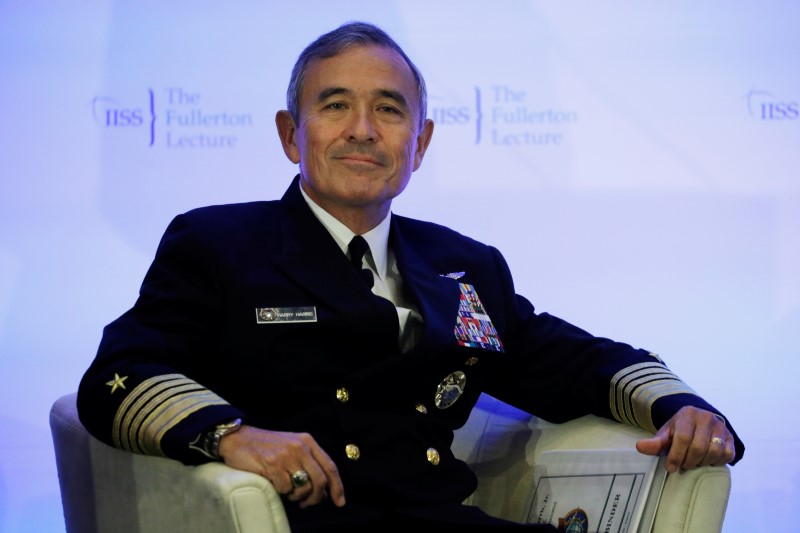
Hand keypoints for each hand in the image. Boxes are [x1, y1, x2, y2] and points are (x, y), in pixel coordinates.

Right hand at [218, 425, 345, 508]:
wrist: (238, 438)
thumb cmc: (266, 447)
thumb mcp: (292, 448)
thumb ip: (309, 465)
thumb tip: (323, 493)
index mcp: (308, 442)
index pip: (330, 466)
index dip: (337, 486)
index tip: (339, 502)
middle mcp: (300, 447)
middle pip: (320, 480)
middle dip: (316, 497)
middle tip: (307, 504)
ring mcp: (287, 455)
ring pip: (303, 487)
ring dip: (297, 496)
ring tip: (288, 491)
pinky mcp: (272, 464)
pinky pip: (285, 488)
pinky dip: (281, 491)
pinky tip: (275, 483)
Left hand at [635, 406, 734, 472]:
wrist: (699, 422)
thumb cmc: (680, 430)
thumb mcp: (666, 433)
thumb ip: (655, 442)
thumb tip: (640, 447)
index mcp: (688, 414)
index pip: (683, 437)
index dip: (676, 455)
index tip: (670, 467)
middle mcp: (707, 418)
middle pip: (698, 447)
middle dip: (688, 461)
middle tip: (682, 465)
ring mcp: (721, 427)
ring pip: (714, 452)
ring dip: (702, 462)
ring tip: (693, 462)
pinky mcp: (731, 438)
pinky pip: (727, 455)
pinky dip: (716, 462)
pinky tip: (706, 460)